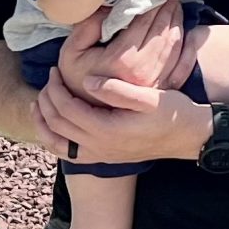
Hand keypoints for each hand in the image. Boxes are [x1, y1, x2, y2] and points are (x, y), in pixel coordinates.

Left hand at [36, 44, 208, 164]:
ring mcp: (101, 156)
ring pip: (59, 144)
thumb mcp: (148, 97)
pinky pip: (70, 154)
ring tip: (39, 104)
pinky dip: (55, 141)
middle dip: (47, 101)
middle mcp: (99, 148)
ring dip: (44, 124)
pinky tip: (54, 128)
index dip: (57, 88)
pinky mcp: (105, 157)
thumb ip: (116, 89)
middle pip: (58, 125)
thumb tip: (87, 80)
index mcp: (107, 130)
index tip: (55, 70)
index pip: (67, 109)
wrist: (190, 137)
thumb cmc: (172, 113)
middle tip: (48, 80)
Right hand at [55, 0, 197, 108]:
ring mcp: (155, 81)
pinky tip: (185, 32)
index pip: (144, 22)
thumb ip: (89, 25)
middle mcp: (143, 71)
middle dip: (168, 8)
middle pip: (162, 31)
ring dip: (177, 22)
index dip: (152, 2)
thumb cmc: (75, 76)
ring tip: (175, 7)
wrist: (84, 110)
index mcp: (122, 59)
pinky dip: (186, 45)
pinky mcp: (161, 88)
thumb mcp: (71, 49)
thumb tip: (110, 4)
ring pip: (174, 44)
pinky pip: (181, 63)